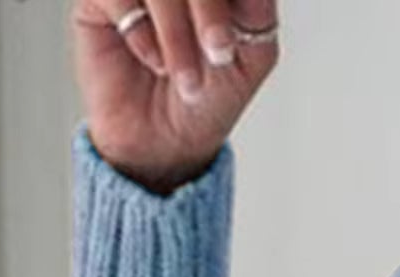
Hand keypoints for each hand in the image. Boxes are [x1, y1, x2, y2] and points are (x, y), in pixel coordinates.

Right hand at [71, 0, 280, 194]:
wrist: (165, 140)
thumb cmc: (208, 96)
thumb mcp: (250, 57)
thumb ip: (257, 11)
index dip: (221, 4)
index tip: (231, 40)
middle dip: (208, 11)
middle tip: (219, 53)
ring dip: (176, 33)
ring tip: (187, 80)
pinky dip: (141, 34)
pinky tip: (151, 61)